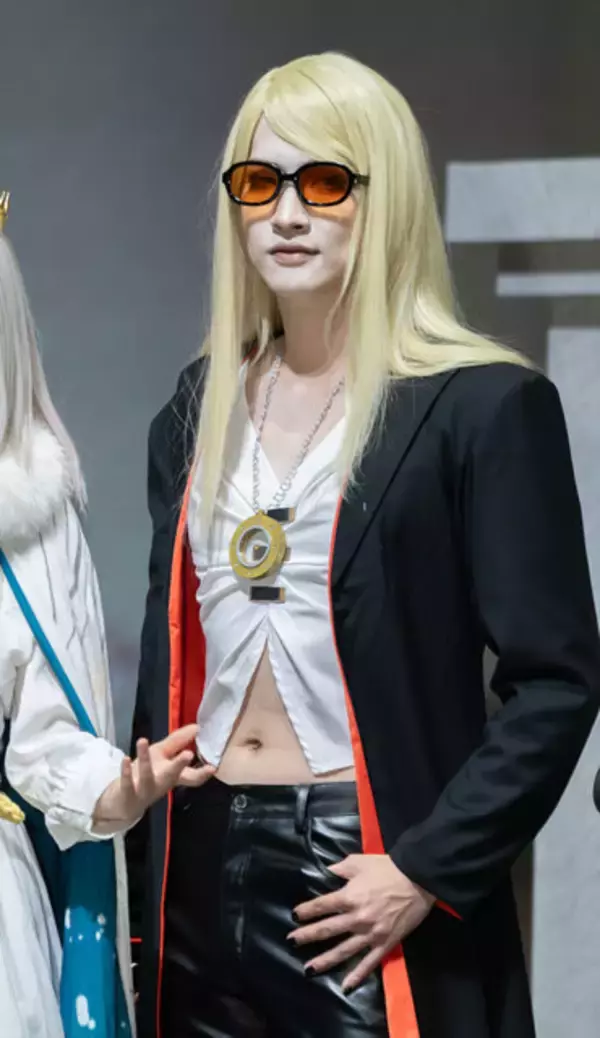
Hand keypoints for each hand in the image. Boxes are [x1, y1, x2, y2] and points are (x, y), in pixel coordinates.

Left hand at [93, 724, 213, 826]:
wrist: (123, 804)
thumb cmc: (148, 775)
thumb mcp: (163, 756)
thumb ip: (179, 741)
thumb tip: (197, 727)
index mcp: (173, 776)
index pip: (192, 777)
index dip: (202, 774)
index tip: (212, 767)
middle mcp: (161, 784)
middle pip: (173, 776)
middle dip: (180, 765)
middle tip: (188, 754)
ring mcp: (144, 791)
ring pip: (146, 776)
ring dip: (145, 760)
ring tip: (143, 740)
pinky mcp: (127, 794)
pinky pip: (127, 782)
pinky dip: (125, 771)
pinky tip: (125, 759)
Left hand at [290, 854, 434, 991]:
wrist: (418, 879)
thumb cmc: (388, 868)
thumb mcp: (360, 861)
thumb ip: (342, 868)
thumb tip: (328, 871)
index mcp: (349, 896)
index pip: (321, 906)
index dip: (306, 911)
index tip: (294, 915)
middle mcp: (356, 918)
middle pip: (327, 929)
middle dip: (307, 936)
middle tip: (292, 942)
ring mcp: (370, 934)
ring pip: (343, 950)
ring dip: (324, 960)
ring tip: (308, 969)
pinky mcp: (385, 944)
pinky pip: (369, 963)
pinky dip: (357, 976)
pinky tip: (345, 986)